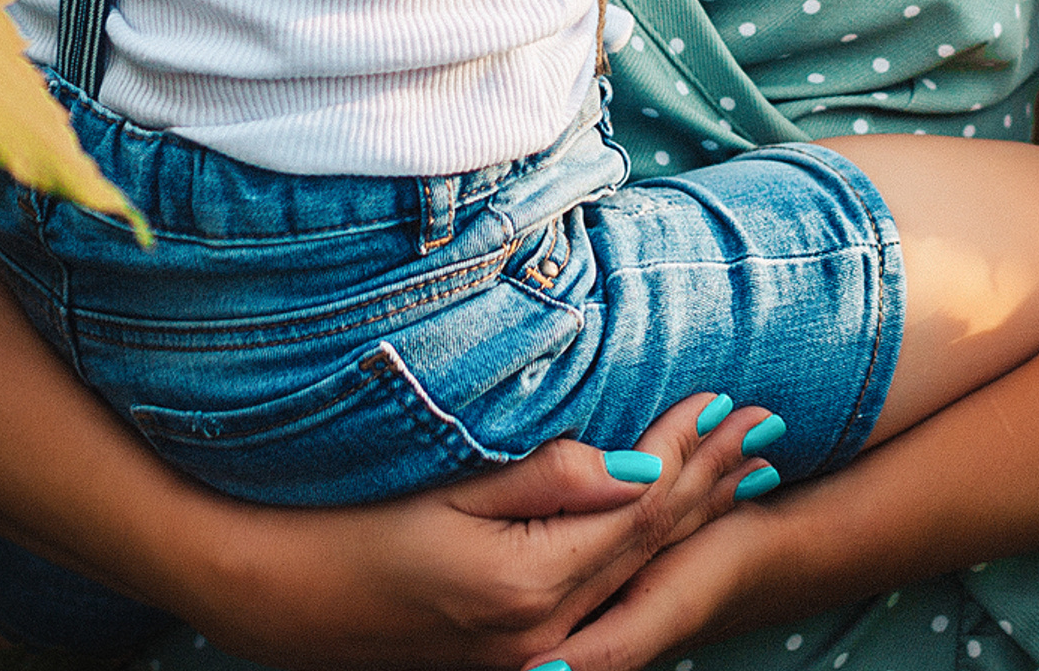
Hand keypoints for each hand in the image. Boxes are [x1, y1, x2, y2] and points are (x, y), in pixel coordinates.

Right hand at [184, 393, 775, 669]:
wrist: (272, 599)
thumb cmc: (346, 526)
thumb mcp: (446, 490)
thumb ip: (546, 478)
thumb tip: (635, 463)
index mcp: (526, 585)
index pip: (636, 507)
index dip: (686, 448)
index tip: (728, 394)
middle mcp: (537, 632)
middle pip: (647, 544)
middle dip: (708, 480)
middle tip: (765, 425)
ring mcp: (523, 652)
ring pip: (631, 574)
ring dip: (689, 518)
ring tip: (742, 474)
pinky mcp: (506, 652)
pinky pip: (600, 601)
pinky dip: (644, 558)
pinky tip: (668, 538)